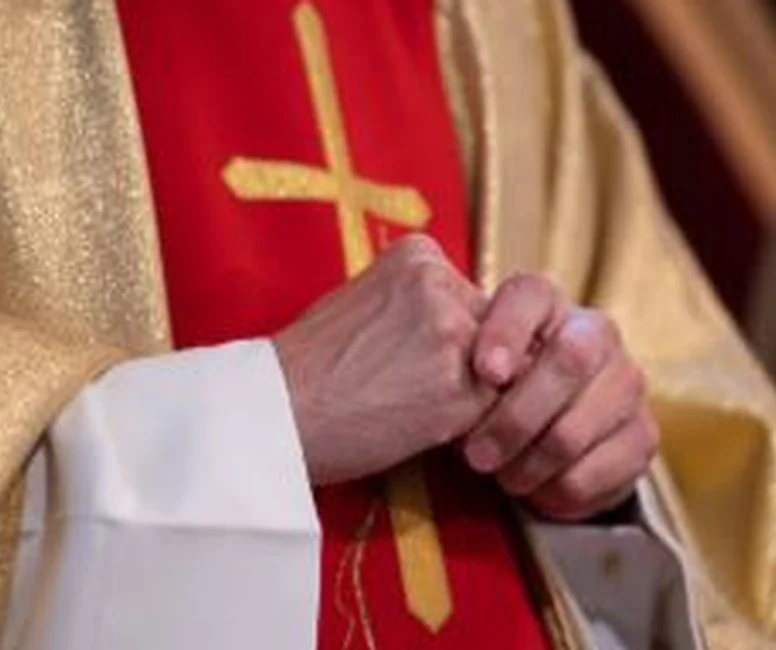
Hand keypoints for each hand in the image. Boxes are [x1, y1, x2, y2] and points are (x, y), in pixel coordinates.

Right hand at [274, 234, 494, 484]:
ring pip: (501, 378)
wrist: (273, 412)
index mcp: (418, 254)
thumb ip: (419, 307)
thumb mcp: (365, 304)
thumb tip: (474, 331)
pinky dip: (464, 430)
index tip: (401, 360)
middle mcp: (441, 282)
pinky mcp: (460, 387)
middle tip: (408, 391)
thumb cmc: (309, 370)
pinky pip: (493, 414)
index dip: (447, 343)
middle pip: (497, 337)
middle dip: (468, 371)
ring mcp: (453, 332)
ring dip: (468, 403)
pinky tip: (414, 427)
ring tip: (407, 409)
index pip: (474, 303)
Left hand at [461, 273, 657, 519]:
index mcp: (545, 306)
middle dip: (516, 417)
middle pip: (570, 359)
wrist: (536, 441)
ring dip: (531, 463)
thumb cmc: (486, 397)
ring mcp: (625, 383)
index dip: (507, 330)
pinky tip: (537, 492)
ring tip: (502, 477)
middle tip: (476, 455)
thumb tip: (433, 365)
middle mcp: (595, 334)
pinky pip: (601, 470)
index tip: (484, 373)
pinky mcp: (642, 435)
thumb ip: (453, 358)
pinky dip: (559, 491)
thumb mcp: (463, 373)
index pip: (530, 294)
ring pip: (578, 427)